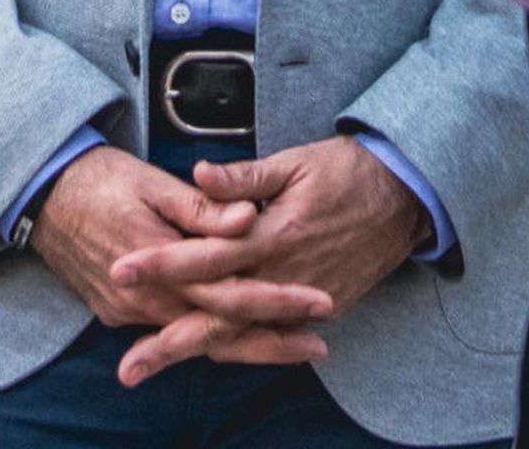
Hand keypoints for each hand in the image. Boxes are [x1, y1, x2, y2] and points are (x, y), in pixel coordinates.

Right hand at [31, 145, 330, 365]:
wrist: (42, 195)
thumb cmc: (103, 179)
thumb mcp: (153, 183)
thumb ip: (203, 206)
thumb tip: (250, 217)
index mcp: (161, 262)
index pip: (230, 293)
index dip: (277, 300)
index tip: (319, 301)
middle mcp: (145, 301)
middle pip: (219, 332)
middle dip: (271, 340)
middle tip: (320, 345)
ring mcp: (128, 314)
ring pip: (197, 339)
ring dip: (245, 345)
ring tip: (293, 347)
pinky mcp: (118, 314)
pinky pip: (173, 330)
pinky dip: (209, 337)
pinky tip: (239, 335)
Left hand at [108, 137, 430, 384]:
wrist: (406, 196)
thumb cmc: (349, 171)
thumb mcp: (297, 161)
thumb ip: (244, 177)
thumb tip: (196, 173)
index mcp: (274, 234)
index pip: (207, 255)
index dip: (163, 263)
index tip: (122, 268)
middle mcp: (284, 276)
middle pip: (217, 316)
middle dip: (168, 340)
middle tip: (125, 367)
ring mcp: (302, 300)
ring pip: (240, 336)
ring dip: (194, 352)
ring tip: (150, 367)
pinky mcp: (320, 309)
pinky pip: (269, 335)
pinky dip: (237, 349)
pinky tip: (205, 355)